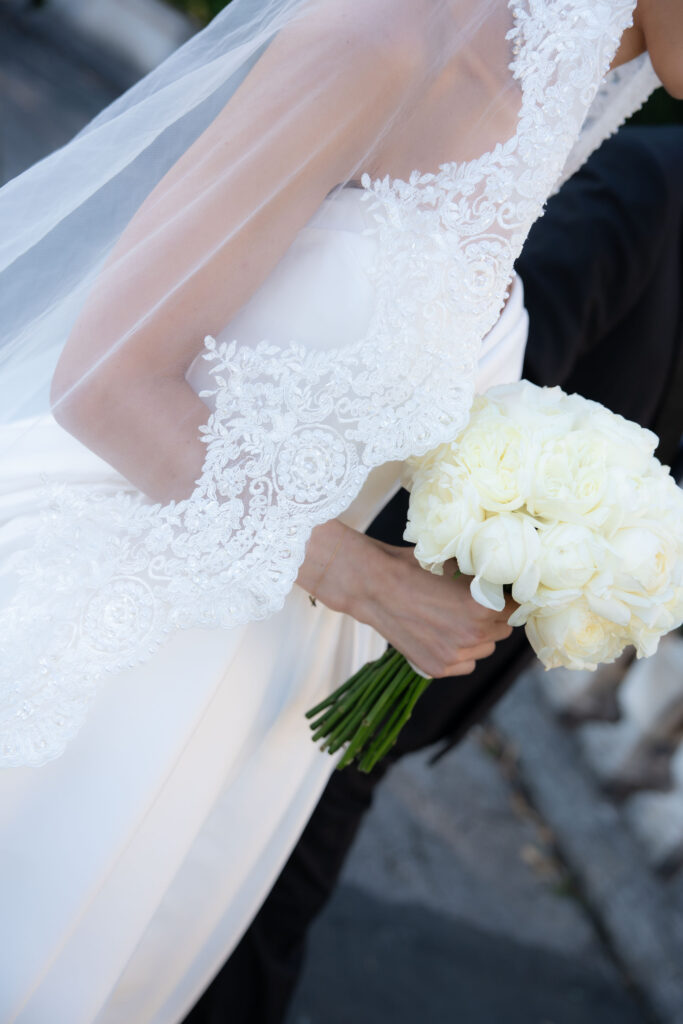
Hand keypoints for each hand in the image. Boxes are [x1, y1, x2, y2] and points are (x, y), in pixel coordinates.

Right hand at [297, 521, 514, 677]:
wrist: (371, 586)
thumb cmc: (410, 567)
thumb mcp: (453, 566)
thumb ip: (480, 578)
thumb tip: (499, 577)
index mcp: (482, 608)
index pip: (515, 609)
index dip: (508, 600)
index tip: (500, 596)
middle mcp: (473, 636)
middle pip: (503, 631)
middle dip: (494, 618)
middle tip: (476, 605)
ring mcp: (454, 656)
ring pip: (485, 649)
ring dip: (479, 637)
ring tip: (457, 621)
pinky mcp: (437, 669)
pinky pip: (466, 664)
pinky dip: (460, 653)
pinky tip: (444, 636)